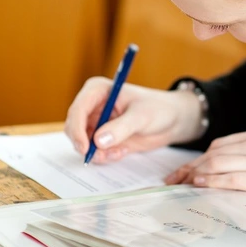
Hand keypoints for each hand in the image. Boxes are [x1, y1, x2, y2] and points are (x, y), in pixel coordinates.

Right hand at [65, 77, 203, 163]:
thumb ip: (121, 128)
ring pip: (82, 143)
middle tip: (103, 155)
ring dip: (98, 153)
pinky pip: (94, 151)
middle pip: (74, 128)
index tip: (86, 147)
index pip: (78, 109)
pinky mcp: (102, 137)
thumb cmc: (158, 109)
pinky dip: (105, 156)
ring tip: (119, 152)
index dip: (77, 130)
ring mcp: (96, 122)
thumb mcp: (142, 116)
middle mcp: (92, 106)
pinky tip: (122, 152)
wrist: (171, 120)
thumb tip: (99, 141)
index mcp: (98, 90)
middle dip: (86, 145)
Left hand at [164, 128, 245, 206]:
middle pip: (214, 153)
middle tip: (172, 181)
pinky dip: (214, 181)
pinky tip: (201, 185)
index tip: (181, 172)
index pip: (218, 145)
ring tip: (180, 185)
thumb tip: (223, 170)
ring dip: (196, 175)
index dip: (196, 159)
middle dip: (190, 168)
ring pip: (219, 163)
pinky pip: (234, 178)